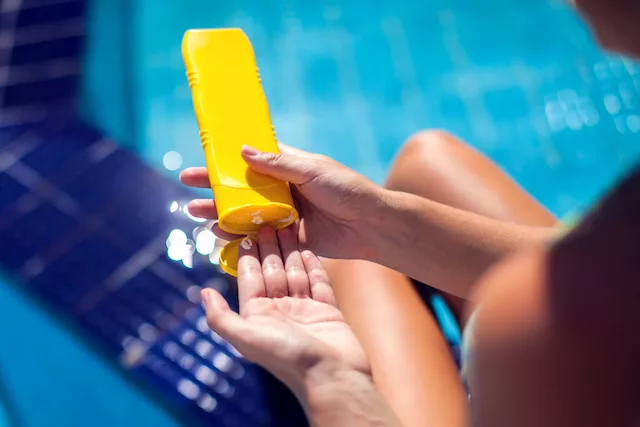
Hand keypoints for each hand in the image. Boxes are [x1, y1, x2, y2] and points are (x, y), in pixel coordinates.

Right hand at [180, 143, 383, 259]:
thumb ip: (278, 164)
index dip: (227, 158)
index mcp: (288, 167)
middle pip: (241, 186)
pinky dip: (239, 236)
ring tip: (196, 211)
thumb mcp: (312, 170)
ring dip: (220, 211)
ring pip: (245, 212)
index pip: (251, 158)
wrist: (370, 224)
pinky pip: (259, 236)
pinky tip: (219, 234)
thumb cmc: (346, 190)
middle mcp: (282, 189)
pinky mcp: (287, 237)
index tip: (203, 155)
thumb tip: (242, 150)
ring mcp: (283, 214)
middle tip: (186, 183)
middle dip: (214, 185)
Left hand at [200, 226, 369, 392]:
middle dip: (271, 248)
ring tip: (290, 226)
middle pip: (274, 272)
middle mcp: (280, 311)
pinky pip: (319, 283)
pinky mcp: (328, 310)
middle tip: (270, 221)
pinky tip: (309, 249)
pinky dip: (314, 266)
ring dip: (292, 251)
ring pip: (296, 274)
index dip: (248, 255)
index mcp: (259, 316)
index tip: (248, 231)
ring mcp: (305, 310)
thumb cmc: (288, 357)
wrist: (333, 376)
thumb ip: (221, 317)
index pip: (251, 279)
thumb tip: (203, 292)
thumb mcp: (247, 337)